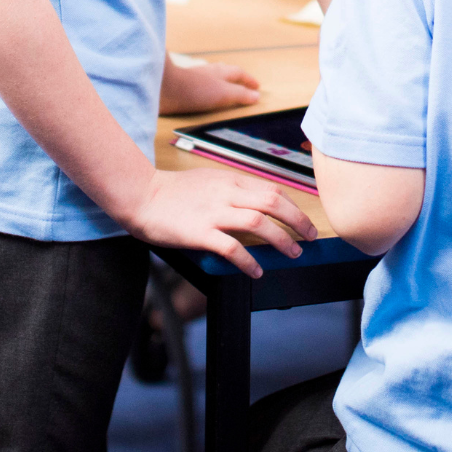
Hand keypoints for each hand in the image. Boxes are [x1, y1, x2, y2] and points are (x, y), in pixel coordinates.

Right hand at [123, 165, 317, 275]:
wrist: (141, 195)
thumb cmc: (173, 191)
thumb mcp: (209, 180)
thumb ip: (232, 190)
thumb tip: (255, 203)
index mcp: (230, 180)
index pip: (271, 188)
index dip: (292, 205)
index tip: (302, 219)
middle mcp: (227, 193)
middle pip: (273, 202)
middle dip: (297, 220)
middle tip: (310, 236)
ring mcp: (214, 212)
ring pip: (259, 222)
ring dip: (281, 239)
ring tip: (293, 253)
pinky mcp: (200, 232)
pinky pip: (231, 247)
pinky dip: (248, 260)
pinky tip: (257, 271)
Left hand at [159, 55, 259, 114]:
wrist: (163, 89)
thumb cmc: (194, 90)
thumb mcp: (223, 93)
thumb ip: (240, 94)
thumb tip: (256, 96)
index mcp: (220, 73)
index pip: (239, 73)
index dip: (249, 80)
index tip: (257, 87)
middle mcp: (208, 73)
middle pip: (225, 72)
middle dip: (235, 78)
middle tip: (242, 84)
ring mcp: (194, 79)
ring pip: (211, 77)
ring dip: (220, 82)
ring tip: (223, 88)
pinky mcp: (182, 87)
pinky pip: (199, 86)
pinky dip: (205, 89)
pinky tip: (201, 95)